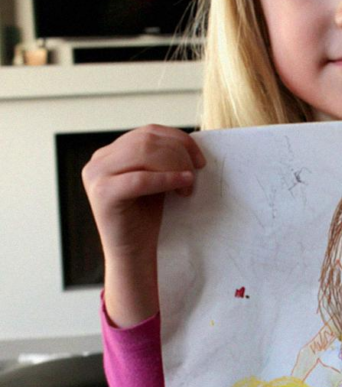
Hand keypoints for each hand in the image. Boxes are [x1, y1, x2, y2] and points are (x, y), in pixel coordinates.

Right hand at [82, 125, 205, 324]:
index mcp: (109, 154)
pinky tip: (184, 186)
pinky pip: (141, 179)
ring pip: (144, 154)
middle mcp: (98, 161)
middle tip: (197, 172)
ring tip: (187, 186)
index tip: (200, 158)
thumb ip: (160, 157)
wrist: (132, 254)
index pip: (147, 132)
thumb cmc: (146, 218)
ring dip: (175, 166)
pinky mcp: (103, 194)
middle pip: (147, 140)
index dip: (178, 139)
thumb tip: (187, 140)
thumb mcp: (154, 179)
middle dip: (179, 153)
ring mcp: (96, 176)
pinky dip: (167, 179)